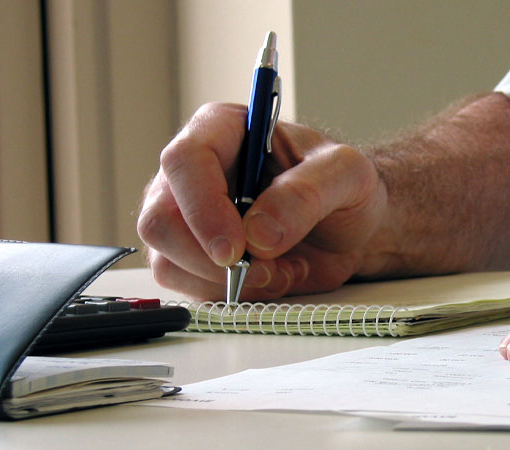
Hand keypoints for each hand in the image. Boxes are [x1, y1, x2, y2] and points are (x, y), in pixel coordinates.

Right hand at [137, 103, 390, 299]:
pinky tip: (274, 277)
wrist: (350, 225)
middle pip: (160, 220)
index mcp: (223, 130)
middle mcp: (194, 174)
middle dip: (210, 258)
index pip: (185, 161)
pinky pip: (191, 288)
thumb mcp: (346, 174)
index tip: (235, 248)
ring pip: (168, 261)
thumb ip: (307, 193)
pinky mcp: (194, 258)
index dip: (202, 207)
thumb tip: (258, 233)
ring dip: (228, 282)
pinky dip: (236, 295)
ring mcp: (188, 218)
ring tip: (283, 269)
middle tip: (266, 268)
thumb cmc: (343, 186)